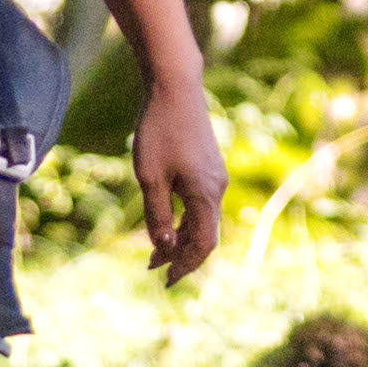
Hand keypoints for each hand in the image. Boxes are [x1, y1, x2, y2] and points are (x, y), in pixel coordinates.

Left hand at [129, 77, 225, 284]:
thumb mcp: (150, 176)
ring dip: (181, 236)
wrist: (175, 86)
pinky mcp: (208, 164)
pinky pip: (200, 202)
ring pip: (202, 218)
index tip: (165, 281)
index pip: (202, 245)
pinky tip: (166, 219)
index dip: (185, 266)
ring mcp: (215, 175)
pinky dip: (185, 217)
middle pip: (205, 235)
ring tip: (156, 250)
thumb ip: (157, 215)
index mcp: (206, 195)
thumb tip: (164, 249)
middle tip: (154, 269)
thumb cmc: (159, 130)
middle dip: (181, 255)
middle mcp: (217, 188)